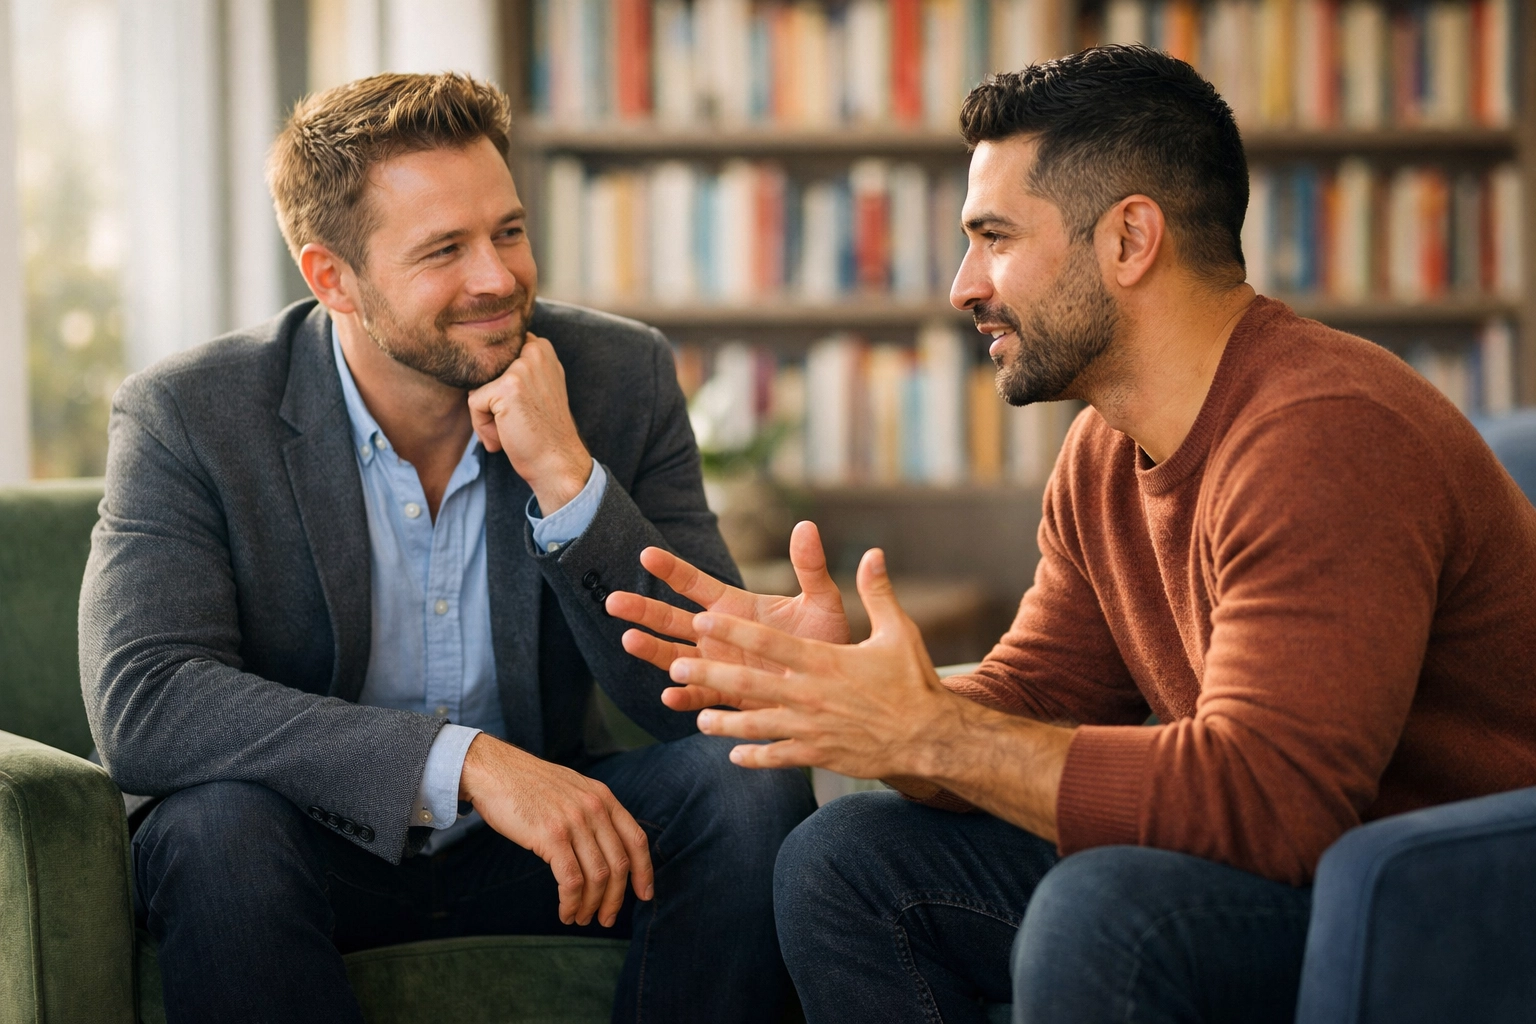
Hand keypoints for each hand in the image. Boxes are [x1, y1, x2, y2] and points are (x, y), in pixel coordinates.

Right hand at [458, 734, 652, 927]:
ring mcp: (574, 822)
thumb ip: (592, 813)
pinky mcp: (551, 836)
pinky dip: (572, 902)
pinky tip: (566, 912)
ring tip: (582, 919)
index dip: (644, 871)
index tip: (644, 895)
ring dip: (592, 905)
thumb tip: (604, 850)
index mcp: (603, 797)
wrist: (494, 770)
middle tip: (606, 919)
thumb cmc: (528, 785)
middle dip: (616, 899)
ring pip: (597, 876)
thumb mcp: (572, 790)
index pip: (636, 839)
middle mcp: (595, 808)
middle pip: (619, 864)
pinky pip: (571, 880)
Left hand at [467, 333, 592, 514]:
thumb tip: (476, 362)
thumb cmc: (543, 431)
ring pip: (478, 389)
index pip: (496, 357)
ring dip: (487, 415)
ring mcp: (521, 368)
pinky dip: (483, 427)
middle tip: (518, 420)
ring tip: (512, 428)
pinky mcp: (506, 388)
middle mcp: (534, 351)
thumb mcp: (540, 387)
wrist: (557, 462)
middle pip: (484, 373)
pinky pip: (473, 403)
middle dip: (492, 400)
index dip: (500, 386)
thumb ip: (518, 368)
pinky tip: (505, 436)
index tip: (523, 407)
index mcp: (542, 348)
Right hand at [605, 521, 851, 711]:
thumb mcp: (821, 601)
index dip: (671, 569)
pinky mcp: (730, 697)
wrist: (838, 686)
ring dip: (653, 650)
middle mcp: (718, 635)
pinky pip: (701, 697)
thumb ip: (809, 567)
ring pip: (676, 657)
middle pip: (671, 620)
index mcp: (734, 606)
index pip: (694, 583)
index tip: (646, 553)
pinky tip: (670, 694)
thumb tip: (806, 525)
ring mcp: (720, 666)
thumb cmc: (828, 639)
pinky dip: (686, 696)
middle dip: (642, 610)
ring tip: (629, 641)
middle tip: (613, 602)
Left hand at [666, 546, 950, 778]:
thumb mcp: (898, 631)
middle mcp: (811, 694)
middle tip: (677, 663)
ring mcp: (811, 728)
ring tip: (699, 717)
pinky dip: (754, 755)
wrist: (930, 738)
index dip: (732, 630)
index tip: (702, 617)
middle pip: (749, 682)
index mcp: (825, 661)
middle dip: (710, 672)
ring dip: (724, 721)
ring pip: (755, 724)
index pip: (769, 642)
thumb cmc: (914, 682)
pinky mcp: (818, 754)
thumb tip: (873, 553)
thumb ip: (878, 592)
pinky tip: (734, 754)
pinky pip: (778, 755)